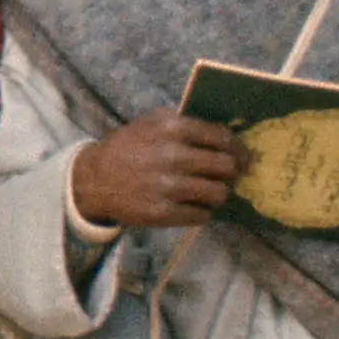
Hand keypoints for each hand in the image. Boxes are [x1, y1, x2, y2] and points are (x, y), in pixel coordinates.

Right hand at [68, 111, 240, 230]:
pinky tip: (195, 205)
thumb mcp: (153, 123)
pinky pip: (202, 215)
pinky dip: (204, 211)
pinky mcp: (163, 213)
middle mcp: (173, 156)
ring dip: (220, 193)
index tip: (243, 156)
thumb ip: (186, 123)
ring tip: (213, 192)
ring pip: (218, 193)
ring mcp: (168, 186)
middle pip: (226, 167)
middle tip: (232, 176)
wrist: (95, 179)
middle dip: (233, 172)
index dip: (238, 148)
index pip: (221, 137)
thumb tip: (227, 132)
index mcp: (172, 128)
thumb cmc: (129, 147)